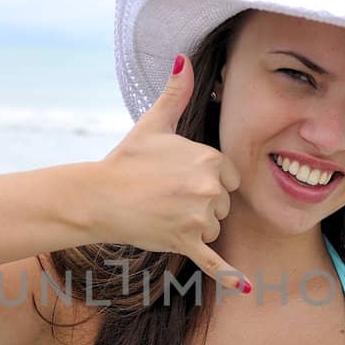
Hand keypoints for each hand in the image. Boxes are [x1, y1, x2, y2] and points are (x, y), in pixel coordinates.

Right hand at [97, 54, 246, 292]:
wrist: (97, 196)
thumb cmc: (126, 159)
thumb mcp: (154, 123)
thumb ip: (176, 92)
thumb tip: (182, 57)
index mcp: (208, 158)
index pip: (228, 177)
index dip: (208, 180)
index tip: (180, 179)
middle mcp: (208, 188)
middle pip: (222, 204)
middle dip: (201, 204)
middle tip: (166, 197)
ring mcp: (197, 217)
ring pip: (213, 228)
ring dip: (195, 227)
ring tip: (162, 214)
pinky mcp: (185, 242)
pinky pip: (214, 261)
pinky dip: (229, 276)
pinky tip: (246, 287)